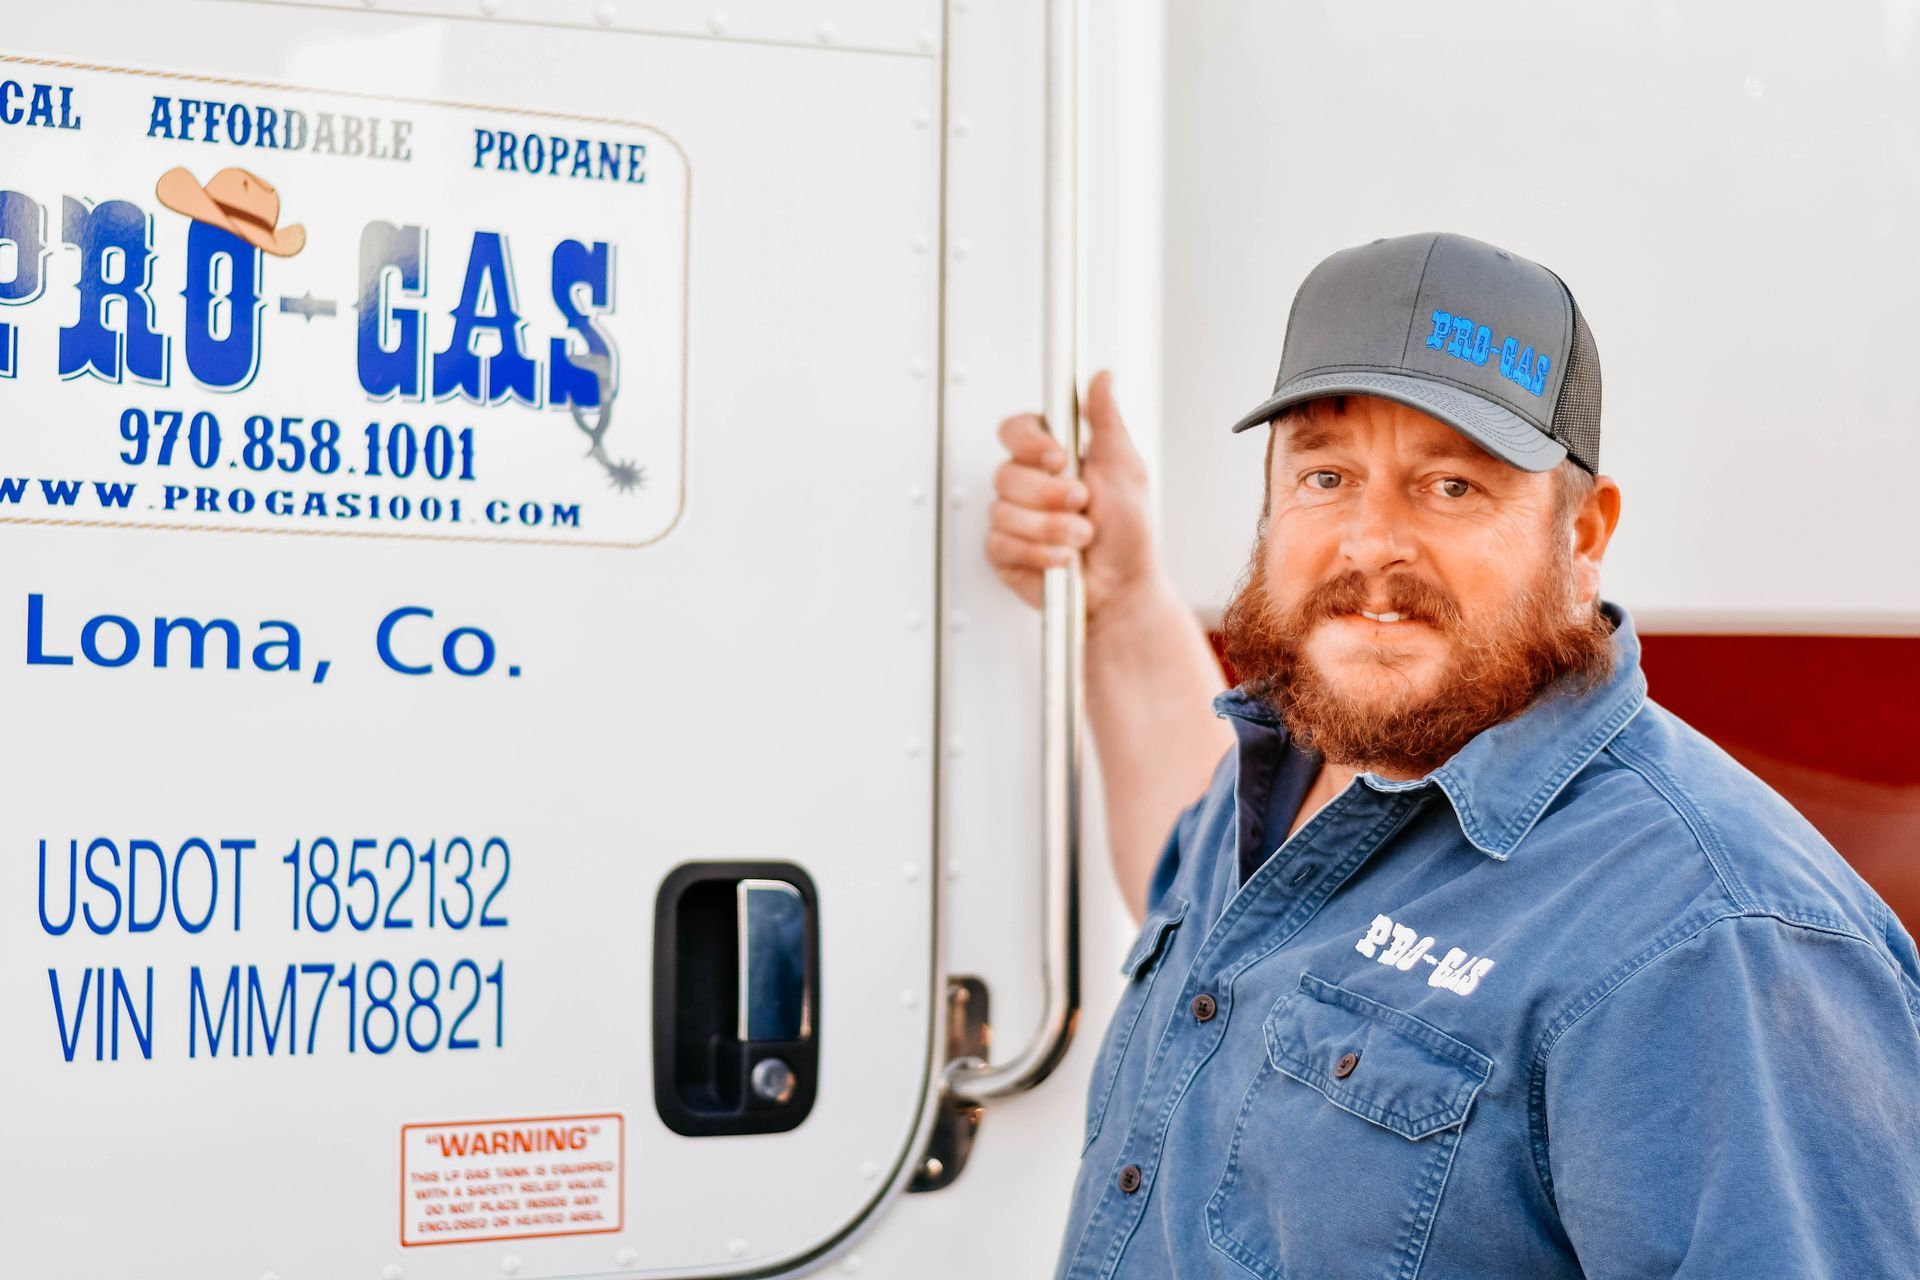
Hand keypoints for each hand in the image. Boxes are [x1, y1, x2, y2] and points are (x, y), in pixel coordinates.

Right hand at [985, 369, 1160, 627]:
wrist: (1123, 588)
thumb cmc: (1128, 533)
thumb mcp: (1125, 469)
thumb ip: (1107, 422)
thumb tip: (1102, 378)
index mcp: (1051, 457)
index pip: (1015, 431)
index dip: (1030, 442)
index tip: (1057, 456)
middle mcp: (1027, 485)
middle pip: (1007, 473)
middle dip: (1050, 494)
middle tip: (1082, 504)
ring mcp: (1012, 519)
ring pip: (1004, 511)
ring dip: (1051, 528)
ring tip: (1082, 538)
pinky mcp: (1004, 553)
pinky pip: (1003, 544)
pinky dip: (1040, 552)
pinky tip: (1063, 559)